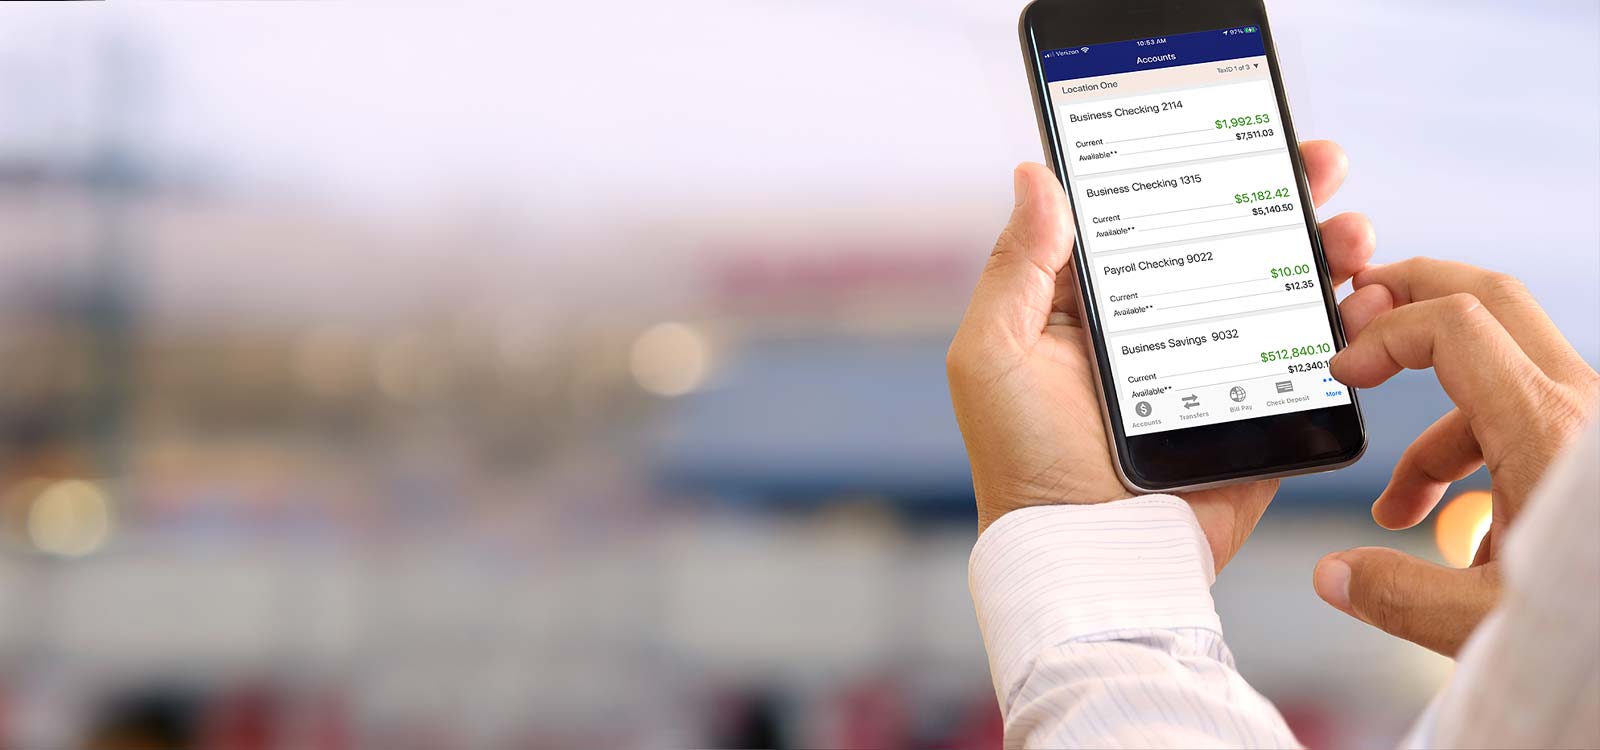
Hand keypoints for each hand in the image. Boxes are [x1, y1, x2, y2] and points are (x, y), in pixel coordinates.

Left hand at [947, 142, 1375, 570]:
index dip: (1193, 171)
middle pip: (1227, 240)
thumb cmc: (1025, 464)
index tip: (1233, 129)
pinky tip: (1361, 294)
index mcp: (1093, 307)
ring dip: (1321, 249)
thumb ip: (1018, 267)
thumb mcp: (995, 355)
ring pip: (1278, 288)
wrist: (1092, 558)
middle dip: (1277, 196)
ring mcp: (1214, 366)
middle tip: (1318, 163)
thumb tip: (1035, 175)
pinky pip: (1310, 355)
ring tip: (1348, 231)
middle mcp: (1158, 328)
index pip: (1150, 219)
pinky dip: (1345, 321)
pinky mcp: (1259, 410)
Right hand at [1313, 259, 1599, 654]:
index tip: (1342, 371)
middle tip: (1356, 312)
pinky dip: (1476, 453)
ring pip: (1502, 378)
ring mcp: (1590, 427)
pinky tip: (1464, 534)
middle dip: (1410, 298)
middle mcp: (1578, 409)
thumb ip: (1396, 595)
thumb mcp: (1485, 623)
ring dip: (1435, 426)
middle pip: (1488, 302)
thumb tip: (1335, 576)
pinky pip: (1526, 422)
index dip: (1383, 335)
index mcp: (1547, 428)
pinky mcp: (1591, 458)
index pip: (1452, 326)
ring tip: (1397, 510)